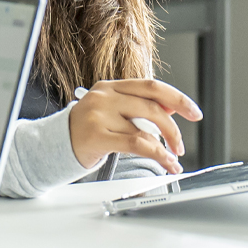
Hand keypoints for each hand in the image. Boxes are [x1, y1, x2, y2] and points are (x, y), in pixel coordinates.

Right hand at [68, 79, 201, 172]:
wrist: (54, 145)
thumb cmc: (87, 130)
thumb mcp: (112, 112)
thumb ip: (139, 107)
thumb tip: (173, 106)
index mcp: (111, 86)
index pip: (151, 86)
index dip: (177, 98)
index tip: (194, 112)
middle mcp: (105, 96)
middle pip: (152, 106)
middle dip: (173, 128)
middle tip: (181, 145)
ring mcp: (99, 114)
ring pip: (145, 129)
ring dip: (165, 147)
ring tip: (172, 159)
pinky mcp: (96, 135)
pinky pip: (136, 144)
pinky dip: (156, 154)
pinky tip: (164, 162)